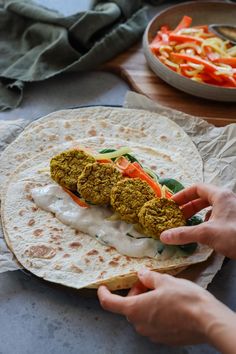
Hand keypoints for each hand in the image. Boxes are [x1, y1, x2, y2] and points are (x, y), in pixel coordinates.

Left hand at [98, 270, 215, 345]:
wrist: (207, 321)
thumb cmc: (184, 299)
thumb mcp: (165, 281)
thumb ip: (149, 278)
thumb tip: (141, 275)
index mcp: (135, 308)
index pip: (110, 304)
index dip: (103, 294)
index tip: (102, 287)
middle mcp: (140, 324)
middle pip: (129, 307)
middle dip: (135, 293)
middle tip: (148, 282)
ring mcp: (152, 334)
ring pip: (141, 315)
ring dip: (145, 303)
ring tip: (161, 292)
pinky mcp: (164, 339)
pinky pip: (153, 324)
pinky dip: (155, 313)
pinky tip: (169, 305)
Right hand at [160, 184, 235, 258]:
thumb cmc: (234, 236)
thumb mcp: (207, 234)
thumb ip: (184, 234)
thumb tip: (163, 236)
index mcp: (220, 195)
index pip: (196, 188)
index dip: (182, 195)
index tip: (171, 204)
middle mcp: (227, 199)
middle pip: (203, 198)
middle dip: (188, 207)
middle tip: (176, 216)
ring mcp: (233, 210)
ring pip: (211, 208)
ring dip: (197, 215)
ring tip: (187, 225)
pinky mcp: (235, 222)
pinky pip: (217, 217)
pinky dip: (207, 222)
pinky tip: (203, 233)